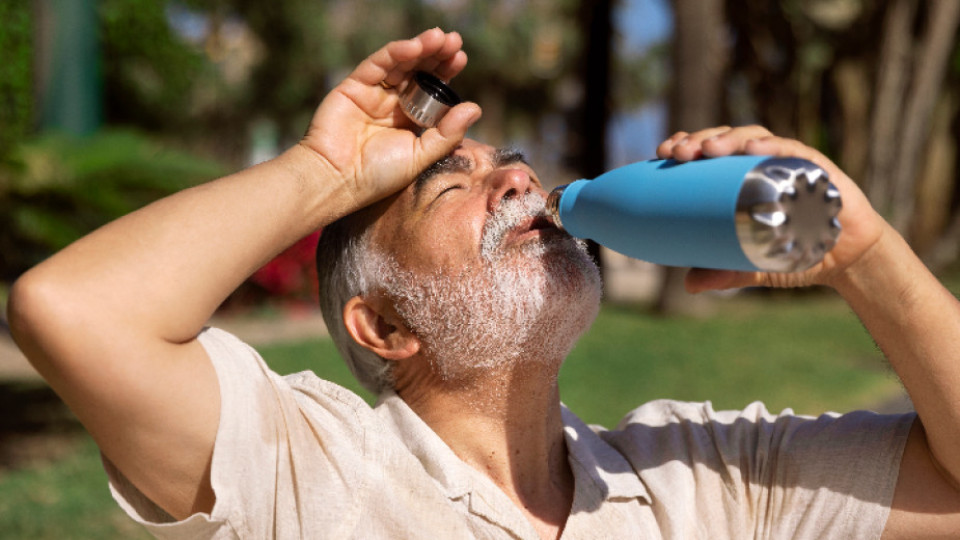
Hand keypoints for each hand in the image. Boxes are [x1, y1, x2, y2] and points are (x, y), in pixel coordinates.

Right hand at [301, 28, 481, 210]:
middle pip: (418, 71)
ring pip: (400, 63)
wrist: (338, 180)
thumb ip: (447, 133)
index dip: (445, 71)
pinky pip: (377, 64)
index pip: (431, 89)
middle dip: (436, 54)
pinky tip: (413, 46)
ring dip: (420, 48)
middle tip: (454, 41)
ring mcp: (373, 93)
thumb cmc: (378, 175)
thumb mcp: (420, 156)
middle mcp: (393, 102)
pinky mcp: (353, 86)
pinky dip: (395, 53)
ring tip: (439, 38)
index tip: (461, 58)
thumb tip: (475, 108)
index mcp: (410, 118)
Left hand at [655, 125, 887, 291]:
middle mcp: (763, 164)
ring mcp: (790, 162)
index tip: (661, 153)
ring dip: (728, 139)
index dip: (686, 145)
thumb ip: (725, 273)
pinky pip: (792, 150)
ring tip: (707, 149)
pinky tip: (752, 149)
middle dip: (698, 140)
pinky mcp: (817, 167)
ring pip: (753, 138)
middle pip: (725, 140)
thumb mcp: (754, 265)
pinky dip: (771, 147)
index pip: (709, 153)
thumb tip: (689, 285)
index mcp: (743, 179)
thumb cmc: (799, 253)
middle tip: (676, 152)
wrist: (849, 259)